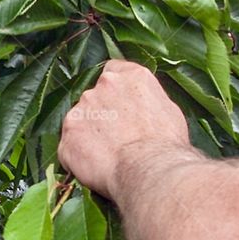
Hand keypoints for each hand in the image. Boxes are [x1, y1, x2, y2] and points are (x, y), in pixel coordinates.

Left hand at [59, 60, 190, 197]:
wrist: (150, 169)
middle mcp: (103, 85)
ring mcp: (82, 107)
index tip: (118, 105)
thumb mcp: (169, 112)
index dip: (114, 90)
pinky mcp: (69, 131)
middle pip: (95, 97)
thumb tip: (140, 108)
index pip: (113, 70)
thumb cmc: (167, 145)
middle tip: (116, 138)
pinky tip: (96, 165)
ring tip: (108, 155)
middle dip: (101, 115)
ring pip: (80, 119)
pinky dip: (78, 154)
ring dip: (89, 134)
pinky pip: (70, 143)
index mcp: (130, 76)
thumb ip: (147, 100)